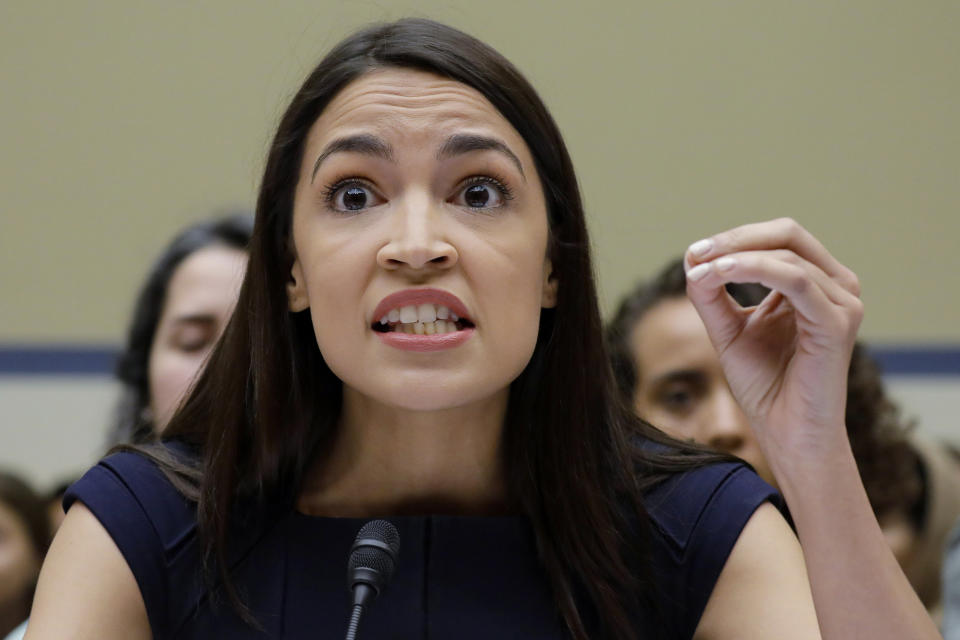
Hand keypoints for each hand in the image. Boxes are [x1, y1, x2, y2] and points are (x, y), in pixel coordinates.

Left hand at [683, 218, 862, 469]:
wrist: (787, 435)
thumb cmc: (765, 387)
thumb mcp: (728, 331)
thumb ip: (712, 295)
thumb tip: (693, 258)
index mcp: (814, 285)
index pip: (778, 239)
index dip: (735, 237)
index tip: (693, 252)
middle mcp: (835, 288)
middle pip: (789, 234)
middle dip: (737, 237)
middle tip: (698, 252)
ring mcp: (842, 304)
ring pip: (788, 254)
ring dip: (737, 256)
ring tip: (702, 268)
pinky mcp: (837, 324)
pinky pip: (796, 280)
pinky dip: (754, 270)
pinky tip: (721, 274)